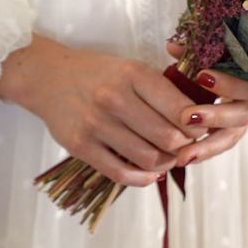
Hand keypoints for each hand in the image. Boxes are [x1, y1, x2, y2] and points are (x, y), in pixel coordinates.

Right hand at [0, 35, 208, 186]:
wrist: (48, 77)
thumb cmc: (99, 74)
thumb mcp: (133, 69)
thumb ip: (162, 91)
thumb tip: (195, 121)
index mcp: (134, 75)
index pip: (179, 108)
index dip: (196, 125)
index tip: (199, 128)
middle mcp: (115, 99)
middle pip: (168, 137)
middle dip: (184, 147)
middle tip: (186, 146)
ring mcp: (96, 125)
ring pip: (148, 158)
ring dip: (166, 164)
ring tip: (170, 158)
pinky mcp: (80, 147)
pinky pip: (120, 173)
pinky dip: (143, 178)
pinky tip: (152, 172)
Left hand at [167, 43, 247, 166]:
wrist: (233, 65)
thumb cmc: (227, 52)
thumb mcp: (215, 48)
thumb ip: (197, 48)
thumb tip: (173, 47)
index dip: (229, 82)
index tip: (201, 76)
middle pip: (244, 113)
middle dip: (215, 116)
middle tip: (186, 117)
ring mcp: (246, 117)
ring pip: (232, 136)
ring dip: (207, 145)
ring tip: (183, 155)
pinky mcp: (235, 131)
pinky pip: (222, 144)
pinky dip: (204, 152)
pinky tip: (184, 158)